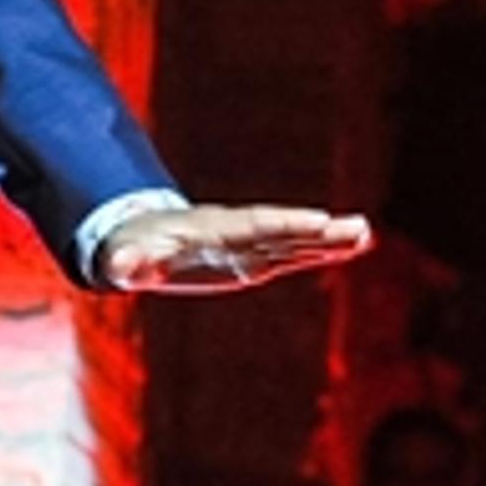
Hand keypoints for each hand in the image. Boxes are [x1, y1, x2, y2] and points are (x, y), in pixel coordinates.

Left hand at [98, 202, 374, 293]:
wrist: (138, 236)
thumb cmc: (131, 249)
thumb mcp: (123, 259)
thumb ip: (126, 262)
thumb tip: (119, 265)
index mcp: (212, 230)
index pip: (255, 226)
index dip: (286, 224)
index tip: (319, 221)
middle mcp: (238, 233)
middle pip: (284, 230)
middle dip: (319, 230)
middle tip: (358, 227)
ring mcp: (249, 245)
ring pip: (294, 242)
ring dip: (330, 240)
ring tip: (366, 233)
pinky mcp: (254, 260)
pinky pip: (293, 254)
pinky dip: (321, 251)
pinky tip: (352, 247)